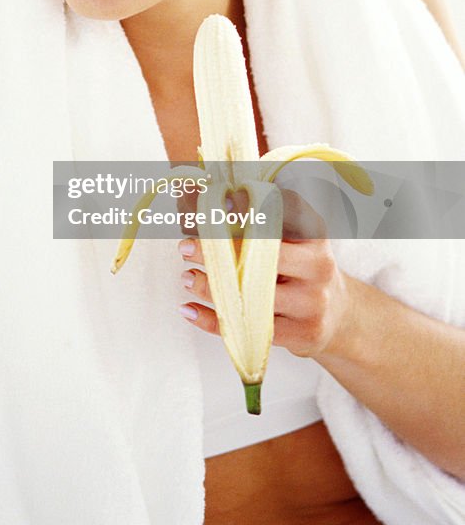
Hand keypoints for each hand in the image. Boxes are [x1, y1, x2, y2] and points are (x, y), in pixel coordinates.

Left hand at [177, 188, 353, 358]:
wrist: (338, 316)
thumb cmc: (304, 268)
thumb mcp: (297, 236)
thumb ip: (266, 213)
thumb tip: (220, 190)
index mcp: (315, 234)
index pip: (282, 213)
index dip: (248, 208)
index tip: (216, 205)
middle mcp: (318, 265)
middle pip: (264, 255)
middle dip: (218, 250)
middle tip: (186, 246)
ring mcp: (312, 303)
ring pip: (253, 295)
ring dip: (210, 286)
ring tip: (187, 277)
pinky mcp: (301, 334)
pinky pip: (249, 329)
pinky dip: (213, 320)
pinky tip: (190, 308)